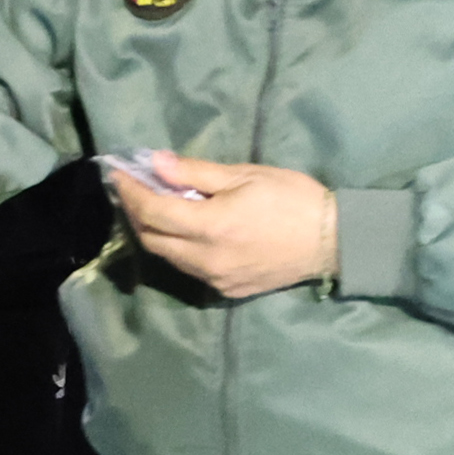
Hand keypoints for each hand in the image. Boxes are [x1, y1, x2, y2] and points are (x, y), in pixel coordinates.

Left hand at [106, 151, 337, 300]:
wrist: (334, 241)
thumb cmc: (292, 198)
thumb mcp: (245, 174)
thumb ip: (196, 173)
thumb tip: (156, 164)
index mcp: (210, 226)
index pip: (152, 212)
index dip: (131, 192)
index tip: (120, 173)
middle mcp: (206, 259)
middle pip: (152, 239)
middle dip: (137, 213)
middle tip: (134, 189)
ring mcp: (216, 279)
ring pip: (169, 258)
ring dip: (155, 233)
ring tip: (156, 207)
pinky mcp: (228, 291)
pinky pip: (191, 270)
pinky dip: (178, 249)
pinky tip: (185, 231)